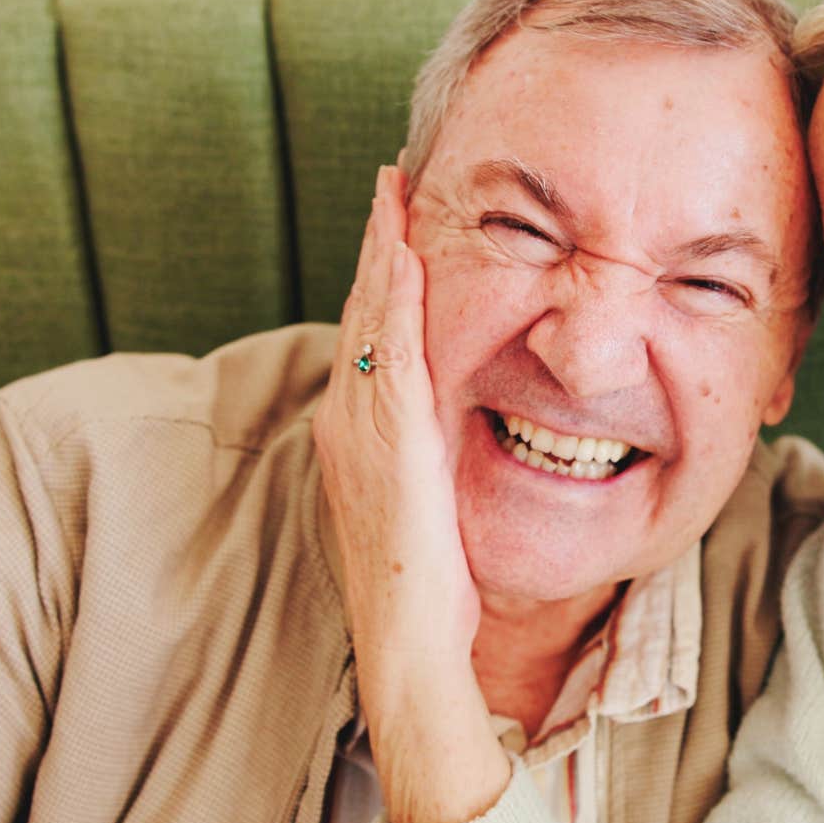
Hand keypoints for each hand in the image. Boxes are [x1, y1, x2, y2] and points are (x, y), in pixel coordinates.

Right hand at [313, 165, 509, 822]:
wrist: (410, 641)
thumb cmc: (432, 588)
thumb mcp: (437, 506)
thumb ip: (441, 462)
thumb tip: (473, 436)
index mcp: (362, 438)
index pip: (373, 337)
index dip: (381, 278)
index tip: (395, 225)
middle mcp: (350, 423)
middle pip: (362, 311)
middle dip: (374, 244)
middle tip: (388, 180)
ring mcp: (361, 428)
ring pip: (369, 317)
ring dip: (379, 250)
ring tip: (391, 191)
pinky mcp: (387, 439)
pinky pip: (388, 348)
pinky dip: (391, 294)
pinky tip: (403, 250)